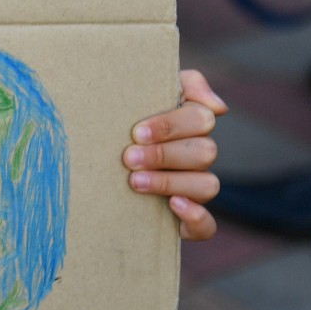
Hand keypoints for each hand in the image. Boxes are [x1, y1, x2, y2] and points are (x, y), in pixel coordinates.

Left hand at [123, 69, 227, 240]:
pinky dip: (196, 217)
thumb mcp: (146, 91)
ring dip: (171, 182)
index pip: (201, 119)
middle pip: (205, 152)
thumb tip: (218, 106)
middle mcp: (198, 156)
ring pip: (208, 186)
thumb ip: (186, 84)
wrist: (92, 156)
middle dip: (163, 155)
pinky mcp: (188, 220)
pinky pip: (207, 225)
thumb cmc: (123, 118)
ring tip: (134, 182)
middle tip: (127, 158)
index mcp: (192, 124)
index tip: (136, 133)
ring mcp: (196, 188)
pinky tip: (173, 206)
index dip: (171, 126)